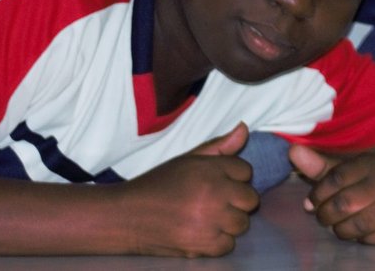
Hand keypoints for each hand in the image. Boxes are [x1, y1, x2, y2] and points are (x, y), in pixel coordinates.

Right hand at [121, 123, 257, 256]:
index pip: (246, 171)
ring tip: (207, 218)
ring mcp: (208, 222)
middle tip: (214, 202)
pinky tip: (202, 234)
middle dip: (237, 201)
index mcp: (210, 170)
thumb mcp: (187, 160)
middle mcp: (213, 195)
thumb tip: (244, 128)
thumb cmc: (157, 185)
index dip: (232, 178)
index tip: (215, 183)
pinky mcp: (200, 245)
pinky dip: (218, 243)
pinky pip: (228, 245)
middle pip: (250, 199)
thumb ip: (219, 146)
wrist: (124, 217)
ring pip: (242, 224)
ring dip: (229, 223)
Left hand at [289, 145, 374, 244]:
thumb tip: (292, 151)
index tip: (312, 202)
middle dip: (326, 215)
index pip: (334, 179)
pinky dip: (360, 239)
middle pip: (342, 205)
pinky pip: (369, 240)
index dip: (318, 194)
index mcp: (369, 164)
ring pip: (355, 226)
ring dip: (341, 230)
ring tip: (342, 224)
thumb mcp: (347, 171)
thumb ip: (319, 165)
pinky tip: (363, 230)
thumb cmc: (370, 183)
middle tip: (325, 216)